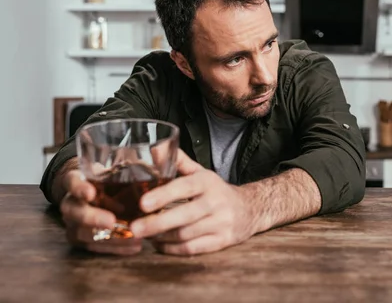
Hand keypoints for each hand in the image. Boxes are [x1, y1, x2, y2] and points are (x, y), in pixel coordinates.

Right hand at [59, 170, 142, 254]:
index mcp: (75, 180)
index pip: (72, 181)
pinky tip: (134, 246)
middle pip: (73, 211)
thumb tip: (155, 163)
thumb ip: (129, 168)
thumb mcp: (115, 169)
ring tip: (133, 237)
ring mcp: (72, 222)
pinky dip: (115, 248)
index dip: (79, 188)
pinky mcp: (80, 238)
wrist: (95, 194)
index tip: (91, 193)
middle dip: (92, 218)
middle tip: (112, 222)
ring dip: (107, 238)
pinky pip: (93, 247)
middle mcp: (70, 202)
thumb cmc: (108, 179)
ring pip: (81, 233)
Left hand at [129, 150, 256, 255]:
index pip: (185, 187)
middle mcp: (217, 202)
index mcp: (208, 182)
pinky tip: (160, 244)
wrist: (251, 208)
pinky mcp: (222, 241)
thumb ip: (177, 162)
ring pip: (186, 235)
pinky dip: (172, 249)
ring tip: (144, 234)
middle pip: (184, 216)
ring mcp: (221, 223)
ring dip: (161, 237)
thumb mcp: (200, 173)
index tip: (143, 203)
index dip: (163, 196)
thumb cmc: (216, 191)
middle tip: (135, 228)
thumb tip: (153, 148)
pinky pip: (192, 248)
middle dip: (157, 223)